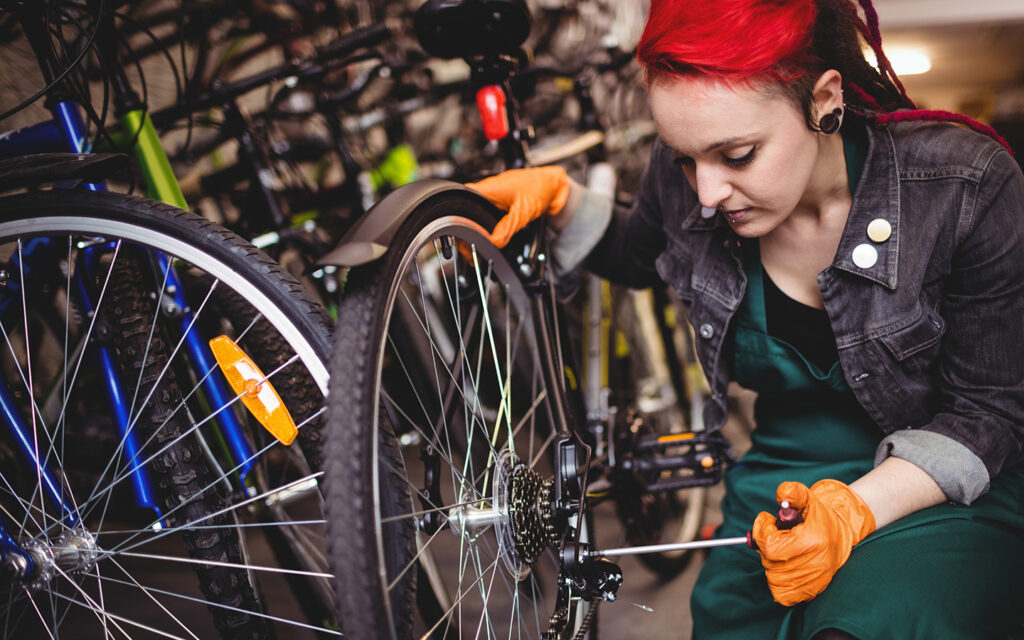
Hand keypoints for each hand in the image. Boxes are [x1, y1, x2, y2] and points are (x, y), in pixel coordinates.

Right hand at [465, 166, 570, 247]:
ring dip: (479, 230)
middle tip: (472, 249)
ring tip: (480, 246)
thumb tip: (493, 243)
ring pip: (478, 216)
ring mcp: (493, 197)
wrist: (554, 185)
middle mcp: (487, 192)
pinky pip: (488, 216)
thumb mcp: (523, 212)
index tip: (462, 239)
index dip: (458, 223)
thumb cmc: (540, 187)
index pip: (461, 204)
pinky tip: (491, 238)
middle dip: (468, 232)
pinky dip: (489, 228)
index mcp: (487, 189)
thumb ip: (506, 229)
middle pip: (467, 213)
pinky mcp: (500, 203)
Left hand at [752, 479, 874, 605]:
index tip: (768, 522)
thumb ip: (793, 492)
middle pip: (769, 561)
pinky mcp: (811, 592)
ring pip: (772, 577)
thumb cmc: (819, 517)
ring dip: (771, 562)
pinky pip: (781, 594)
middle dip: (766, 545)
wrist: (841, 534)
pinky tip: (784, 565)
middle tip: (776, 535)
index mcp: (813, 541)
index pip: (770, 545)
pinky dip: (776, 581)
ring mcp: (814, 581)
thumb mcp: (808, 498)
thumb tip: (783, 494)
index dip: (763, 531)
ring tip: (782, 549)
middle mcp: (815, 564)